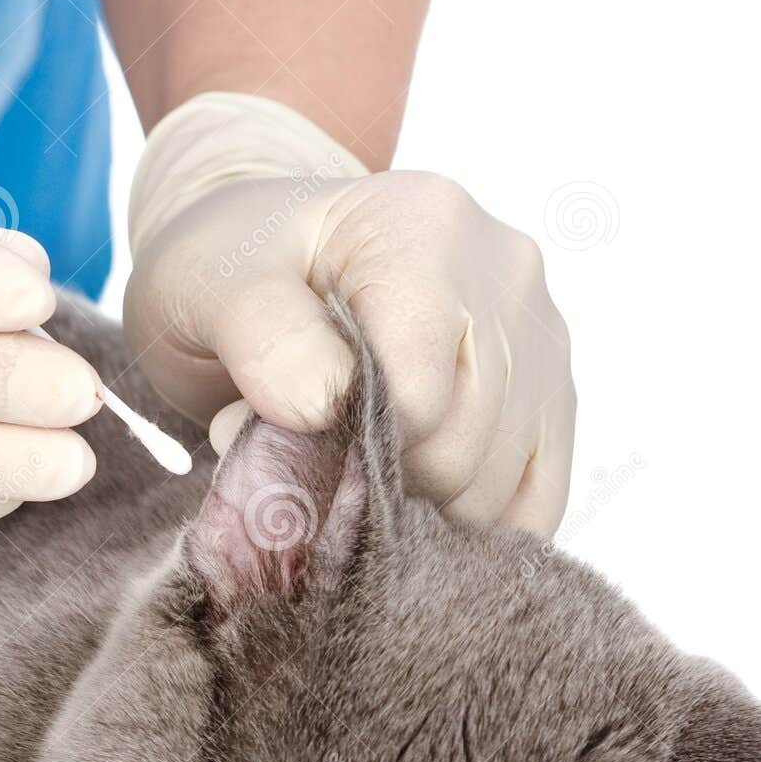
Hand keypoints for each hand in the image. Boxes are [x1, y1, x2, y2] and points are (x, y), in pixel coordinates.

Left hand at [124, 95, 574, 535]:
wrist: (267, 267)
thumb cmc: (237, 273)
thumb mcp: (209, 283)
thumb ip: (260, 334)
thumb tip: (321, 404)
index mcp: (426, 228)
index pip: (419, 396)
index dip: (348, 447)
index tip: (288, 432)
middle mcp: (506, 272)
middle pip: (461, 452)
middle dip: (374, 482)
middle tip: (312, 452)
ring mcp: (541, 336)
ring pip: (496, 491)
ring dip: (412, 509)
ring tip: (354, 460)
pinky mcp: (551, 398)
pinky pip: (535, 506)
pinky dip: (467, 533)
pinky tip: (410, 511)